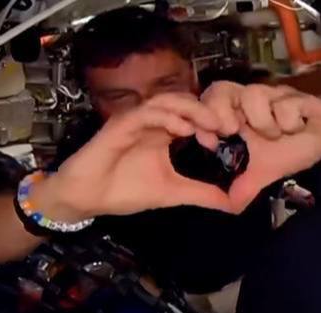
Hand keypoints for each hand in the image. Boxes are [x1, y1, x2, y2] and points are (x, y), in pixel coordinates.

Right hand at [44, 93, 232, 218]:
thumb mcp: (173, 193)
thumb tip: (233, 204)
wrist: (87, 198)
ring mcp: (136, 121)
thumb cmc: (125, 191)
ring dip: (191, 110)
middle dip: (208, 111)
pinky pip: (146, 112)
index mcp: (164, 133)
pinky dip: (166, 117)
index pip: (194, 116)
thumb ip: (202, 194)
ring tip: (210, 124)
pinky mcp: (121, 124)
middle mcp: (152, 122)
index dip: (214, 122)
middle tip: (227, 127)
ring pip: (167, 101)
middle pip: (185, 103)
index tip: (232, 137)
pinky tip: (184, 130)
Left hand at [200, 82, 320, 211]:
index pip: (209, 102)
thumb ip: (244, 187)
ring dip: (264, 123)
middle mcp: (250, 101)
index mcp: (237, 116)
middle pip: (221, 88)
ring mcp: (272, 94)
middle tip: (233, 131)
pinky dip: (290, 122)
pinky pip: (284, 105)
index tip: (210, 140)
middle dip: (222, 111)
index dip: (205, 116)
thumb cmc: (293, 150)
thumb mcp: (263, 173)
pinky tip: (299, 128)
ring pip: (253, 95)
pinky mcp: (294, 94)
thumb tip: (229, 206)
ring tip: (277, 136)